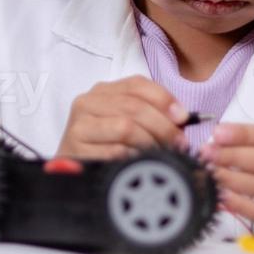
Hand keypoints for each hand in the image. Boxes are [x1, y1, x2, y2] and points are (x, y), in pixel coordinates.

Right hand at [57, 76, 190, 160]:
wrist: (70, 169)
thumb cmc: (104, 145)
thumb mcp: (125, 122)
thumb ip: (150, 113)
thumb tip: (181, 118)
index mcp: (102, 91)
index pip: (137, 84)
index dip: (164, 99)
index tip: (183, 118)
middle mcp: (87, 102)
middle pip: (134, 106)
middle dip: (163, 126)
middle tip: (178, 143)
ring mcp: (79, 125)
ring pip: (126, 127)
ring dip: (150, 143)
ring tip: (160, 155)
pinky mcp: (76, 148)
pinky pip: (115, 151)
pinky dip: (134, 158)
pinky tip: (140, 164)